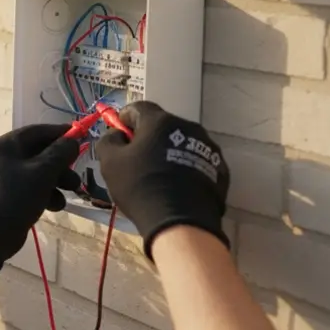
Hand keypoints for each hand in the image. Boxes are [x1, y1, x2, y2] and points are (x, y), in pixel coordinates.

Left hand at [0, 125, 80, 273]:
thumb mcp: (43, 172)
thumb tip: (72, 141)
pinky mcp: (3, 193)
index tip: (80, 135)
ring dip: (55, 181)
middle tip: (76, 174)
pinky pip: (27, 186)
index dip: (59, 133)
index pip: (35, 132)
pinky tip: (54, 205)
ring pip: (34, 171)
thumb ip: (60, 153)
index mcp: (2, 145)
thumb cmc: (16, 197)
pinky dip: (42, 192)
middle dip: (60, 165)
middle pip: (36, 153)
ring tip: (71, 192)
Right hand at [96, 101, 230, 259]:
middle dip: (148, 137)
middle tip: (136, 158)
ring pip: (182, 143)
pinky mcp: (220, 169)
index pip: (138, 108)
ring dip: (169, 152)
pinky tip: (177, 186)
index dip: (124, 119)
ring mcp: (208, 147)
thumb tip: (116, 134)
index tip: (119, 134)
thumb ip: (109, 140)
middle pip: (162, 125)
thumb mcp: (110, 162)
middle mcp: (188, 127)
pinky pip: (197, 161)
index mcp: (160, 121)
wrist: (181, 221)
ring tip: (159, 175)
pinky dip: (186, 168)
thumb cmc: (140, 186)